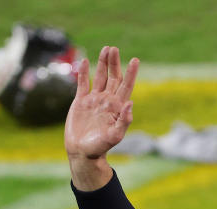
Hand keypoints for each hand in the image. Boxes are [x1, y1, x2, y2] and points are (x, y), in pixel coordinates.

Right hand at [65, 46, 138, 189]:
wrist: (82, 152)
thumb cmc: (100, 147)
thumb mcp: (115, 136)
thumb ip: (124, 121)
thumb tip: (130, 103)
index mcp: (117, 107)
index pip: (126, 86)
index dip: (131, 73)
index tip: (135, 60)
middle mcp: (107, 101)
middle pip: (113, 78)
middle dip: (115, 63)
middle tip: (115, 49)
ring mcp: (94, 100)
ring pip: (100, 77)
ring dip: (103, 63)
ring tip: (106, 49)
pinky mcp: (81, 101)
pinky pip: (83, 83)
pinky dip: (83, 72)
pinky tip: (84, 61)